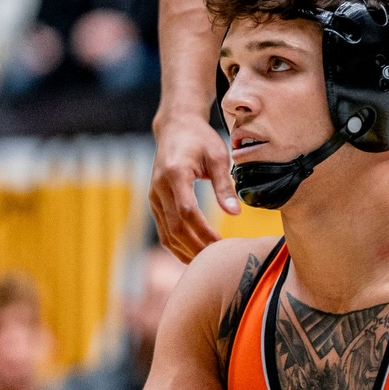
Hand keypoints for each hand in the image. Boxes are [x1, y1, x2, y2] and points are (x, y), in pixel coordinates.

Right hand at [150, 112, 235, 262]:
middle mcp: (159, 187)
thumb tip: (235, 213)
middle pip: (175, 227)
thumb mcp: (218, 156)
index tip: (221, 245)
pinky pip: (163, 229)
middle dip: (196, 246)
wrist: (176, 127)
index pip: (187, 211)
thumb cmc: (200, 139)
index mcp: (175, 174)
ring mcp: (153, 195)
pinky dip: (176, 245)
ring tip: (207, 262)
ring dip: (185, 250)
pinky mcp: (154, 201)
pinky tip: (193, 254)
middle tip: (217, 260)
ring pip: (166, 233)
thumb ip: (224, 186)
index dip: (203, 232)